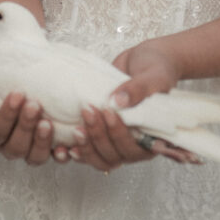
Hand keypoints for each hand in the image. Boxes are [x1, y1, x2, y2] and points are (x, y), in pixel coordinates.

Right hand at [0, 70, 52, 164]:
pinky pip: (54, 159)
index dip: (6, 115)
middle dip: (25, 127)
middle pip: (15, 147)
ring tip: (48, 123)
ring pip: (33, 157)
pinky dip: (60, 155)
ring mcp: (28, 150)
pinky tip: (65, 146)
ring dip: (41, 142)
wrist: (13, 78)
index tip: (18, 95)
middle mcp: (7, 146)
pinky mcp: (47, 150)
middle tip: (35, 105)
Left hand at [65, 39, 196, 171]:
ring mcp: (116, 141)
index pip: (135, 150)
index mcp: (153, 136)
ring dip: (86, 146)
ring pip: (100, 158)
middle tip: (89, 110)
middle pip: (115, 156)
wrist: (141, 62)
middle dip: (99, 136)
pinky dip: (76, 151)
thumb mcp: (154, 77)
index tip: (109, 113)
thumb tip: (119, 102)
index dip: (119, 136)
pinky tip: (64, 147)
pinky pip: (88, 152)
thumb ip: (139, 90)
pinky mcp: (101, 134)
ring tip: (76, 128)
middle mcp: (134, 143)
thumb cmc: (155, 71)